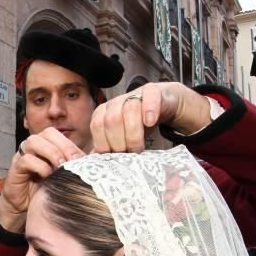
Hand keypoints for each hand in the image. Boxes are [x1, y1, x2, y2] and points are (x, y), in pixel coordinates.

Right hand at [0, 128, 85, 231]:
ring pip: (34, 141)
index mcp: (47, 145)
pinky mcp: (15, 168)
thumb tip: (99, 160)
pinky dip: (38, 166)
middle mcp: (35, 147)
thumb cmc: (46, 191)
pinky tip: (47, 176)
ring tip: (59, 168)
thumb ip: (76, 166)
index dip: (71, 146)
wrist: (25, 208)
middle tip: (72, 163)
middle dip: (63, 147)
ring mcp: (23, 156)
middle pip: (47, 133)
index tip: (82, 161)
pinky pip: (25, 159)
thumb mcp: (64, 177)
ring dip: (50, 153)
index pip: (60, 135)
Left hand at [90, 82, 212, 152]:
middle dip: (120, 142)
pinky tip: (150, 122)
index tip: (115, 156)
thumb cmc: (138, 123)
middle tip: (129, 154)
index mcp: (103, 113)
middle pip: (112, 120)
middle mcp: (116, 102)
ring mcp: (134, 95)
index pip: (96, 126)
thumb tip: (94, 163)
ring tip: (140, 147)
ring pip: (129, 109)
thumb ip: (107, 148)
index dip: (105, 144)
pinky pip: (149, 97)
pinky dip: (149, 110)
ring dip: (134, 133)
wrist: (161, 104)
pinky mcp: (152, 91)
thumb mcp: (121, 137)